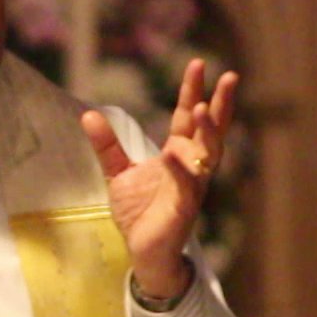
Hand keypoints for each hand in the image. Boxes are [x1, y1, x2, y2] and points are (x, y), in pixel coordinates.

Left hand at [81, 58, 237, 301]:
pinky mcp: (183, 208)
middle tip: (228, 76)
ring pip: (206, 155)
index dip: (193, 91)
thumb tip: (88, 114)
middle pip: (209, 129)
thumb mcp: (118, 172)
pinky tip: (174, 155)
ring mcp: (191, 186)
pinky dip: (181, 171)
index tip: (199, 64)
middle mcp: (191, 166)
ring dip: (207, 132)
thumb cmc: (139, 212)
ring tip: (204, 107)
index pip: (188, 117)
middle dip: (219, 103)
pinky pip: (185, 186)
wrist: (143, 251)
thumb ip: (107, 145)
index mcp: (178, 154)